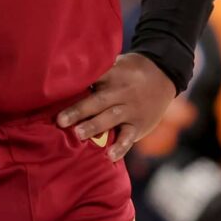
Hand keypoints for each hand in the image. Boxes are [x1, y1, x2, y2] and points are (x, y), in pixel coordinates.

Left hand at [56, 53, 178, 161]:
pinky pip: (130, 137)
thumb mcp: (115, 64)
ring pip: (112, 117)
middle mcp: (121, 92)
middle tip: (60, 121)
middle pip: (98, 100)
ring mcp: (131, 109)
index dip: (76, 87)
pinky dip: (121, 147)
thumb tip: (64, 76)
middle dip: (79, 110)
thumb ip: (96, 72)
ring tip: (78, 134)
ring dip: (95, 126)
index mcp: (112, 75)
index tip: (56, 94)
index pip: (92, 80)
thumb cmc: (130, 71)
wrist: (164, 74)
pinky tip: (110, 156)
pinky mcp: (139, 124)